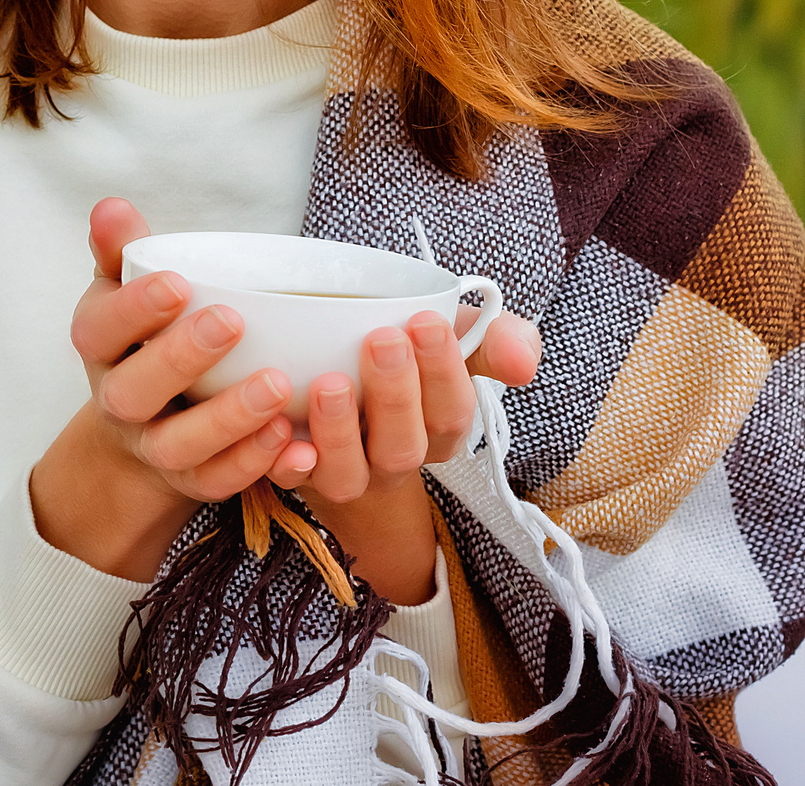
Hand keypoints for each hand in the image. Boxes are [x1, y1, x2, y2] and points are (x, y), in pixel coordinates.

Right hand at [30, 198, 320, 580]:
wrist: (144, 424)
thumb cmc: (147, 337)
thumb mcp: (128, 291)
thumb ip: (124, 251)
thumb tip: (111, 206)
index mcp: (101, 347)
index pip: (100, 329)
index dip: (133, 311)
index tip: (177, 283)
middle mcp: (119, 402)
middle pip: (134, 392)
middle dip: (180, 358)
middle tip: (231, 322)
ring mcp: (153, 447)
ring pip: (178, 446)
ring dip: (228, 419)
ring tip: (278, 385)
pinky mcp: (192, 481)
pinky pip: (218, 481)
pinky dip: (254, 464)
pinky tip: (293, 439)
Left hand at [292, 302, 540, 603]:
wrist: (345, 402)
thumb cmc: (407, 364)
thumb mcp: (453, 341)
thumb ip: (495, 340)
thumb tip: (523, 362)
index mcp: (440, 430)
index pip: (452, 412)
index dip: (443, 370)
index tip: (426, 322)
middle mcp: (395, 459)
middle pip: (403, 446)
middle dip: (395, 395)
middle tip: (382, 339)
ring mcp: (346, 474)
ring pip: (347, 474)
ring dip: (340, 432)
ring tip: (330, 383)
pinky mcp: (296, 475)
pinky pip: (288, 482)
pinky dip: (284, 462)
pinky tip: (280, 429)